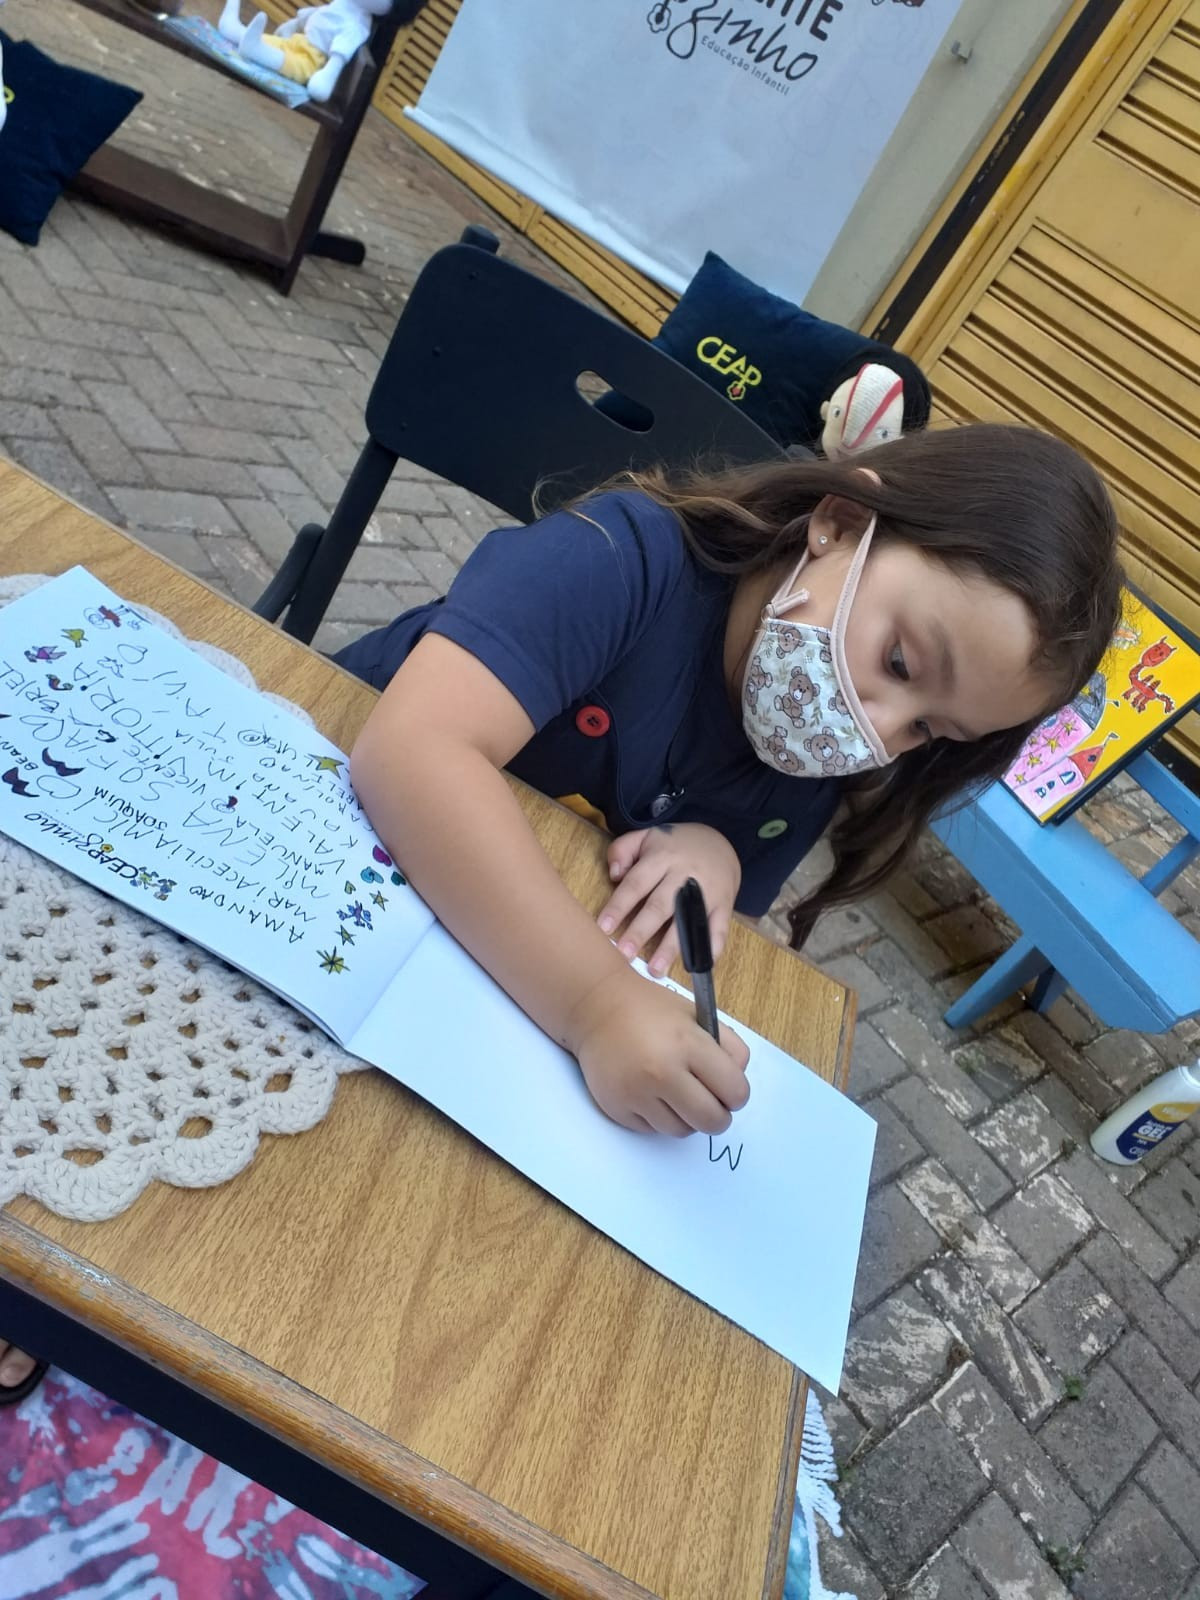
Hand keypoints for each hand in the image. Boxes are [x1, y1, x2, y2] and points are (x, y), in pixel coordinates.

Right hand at [567, 968, 749, 1135]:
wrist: (596, 1008)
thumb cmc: (651, 1009)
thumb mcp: (697, 1014)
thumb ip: (728, 1046)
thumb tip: (736, 1086)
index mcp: (688, 1044)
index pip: (735, 1091)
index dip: (737, 1094)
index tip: (729, 1089)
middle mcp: (662, 1072)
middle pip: (712, 1121)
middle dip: (718, 1115)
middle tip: (710, 1102)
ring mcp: (637, 1094)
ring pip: (682, 1131)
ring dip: (686, 1117)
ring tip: (676, 1093)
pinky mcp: (618, 1109)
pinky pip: (653, 1130)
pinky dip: (658, 1118)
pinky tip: (651, 1093)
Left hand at [598, 823, 740, 975]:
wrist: (721, 842)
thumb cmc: (674, 846)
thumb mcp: (646, 836)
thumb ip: (623, 850)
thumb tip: (614, 875)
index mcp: (662, 857)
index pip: (636, 883)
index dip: (619, 906)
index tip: (603, 928)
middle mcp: (685, 874)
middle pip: (661, 905)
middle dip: (641, 931)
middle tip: (624, 954)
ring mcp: (708, 891)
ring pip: (688, 921)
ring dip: (672, 947)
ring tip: (655, 969)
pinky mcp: (724, 905)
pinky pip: (719, 930)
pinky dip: (710, 949)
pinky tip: (696, 967)